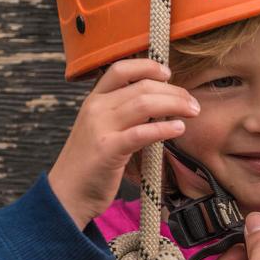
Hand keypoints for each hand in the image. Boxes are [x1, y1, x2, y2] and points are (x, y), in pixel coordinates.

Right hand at [48, 60, 199, 228]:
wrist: (67, 193)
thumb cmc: (90, 163)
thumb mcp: (101, 129)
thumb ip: (122, 114)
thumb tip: (159, 103)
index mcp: (94, 100)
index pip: (120, 69)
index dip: (147, 66)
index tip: (168, 73)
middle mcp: (96, 108)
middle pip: (141, 86)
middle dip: (173, 91)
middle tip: (192, 102)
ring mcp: (100, 128)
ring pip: (144, 105)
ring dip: (175, 105)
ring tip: (192, 112)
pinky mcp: (108, 150)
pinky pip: (141, 133)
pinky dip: (164, 128)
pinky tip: (179, 128)